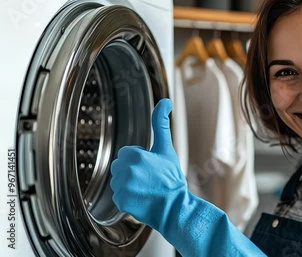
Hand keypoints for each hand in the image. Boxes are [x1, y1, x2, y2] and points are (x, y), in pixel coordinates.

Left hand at [110, 98, 264, 256]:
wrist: (175, 207)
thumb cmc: (172, 179)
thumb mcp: (167, 149)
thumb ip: (161, 123)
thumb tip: (165, 101)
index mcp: (135, 156)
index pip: (127, 153)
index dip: (140, 159)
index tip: (152, 167)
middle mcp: (126, 171)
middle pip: (120, 166)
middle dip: (132, 170)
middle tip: (149, 179)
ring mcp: (122, 187)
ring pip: (118, 180)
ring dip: (129, 184)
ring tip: (146, 189)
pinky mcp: (120, 201)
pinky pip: (118, 195)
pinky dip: (127, 197)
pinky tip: (141, 198)